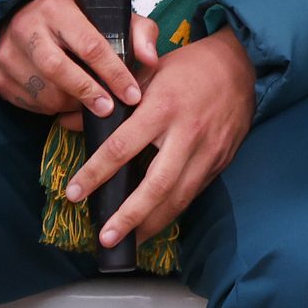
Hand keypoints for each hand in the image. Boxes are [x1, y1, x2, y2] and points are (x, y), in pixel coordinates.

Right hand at [0, 0, 152, 122]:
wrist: (23, 16)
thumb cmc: (77, 20)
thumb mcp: (109, 15)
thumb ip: (138, 32)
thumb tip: (150, 59)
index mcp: (57, 9)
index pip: (89, 44)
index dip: (114, 73)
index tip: (132, 94)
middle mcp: (27, 29)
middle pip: (59, 69)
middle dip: (88, 92)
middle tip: (109, 109)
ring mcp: (7, 54)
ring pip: (44, 91)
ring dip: (70, 103)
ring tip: (88, 101)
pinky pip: (29, 103)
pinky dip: (51, 107)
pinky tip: (64, 100)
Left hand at [65, 29, 256, 247]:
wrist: (241, 65)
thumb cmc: (189, 67)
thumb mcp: (146, 73)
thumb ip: (109, 101)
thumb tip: (67, 122)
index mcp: (162, 108)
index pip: (122, 148)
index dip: (95, 173)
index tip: (74, 193)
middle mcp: (186, 134)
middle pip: (156, 185)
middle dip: (129, 216)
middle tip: (105, 238)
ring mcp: (207, 151)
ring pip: (179, 197)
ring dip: (152, 224)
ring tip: (128, 242)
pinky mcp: (220, 161)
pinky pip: (194, 192)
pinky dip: (173, 211)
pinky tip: (155, 222)